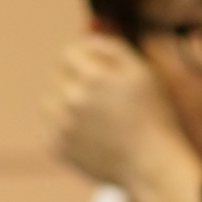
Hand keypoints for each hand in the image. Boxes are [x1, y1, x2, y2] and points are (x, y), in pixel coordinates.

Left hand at [46, 34, 198, 197]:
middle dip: (74, 79)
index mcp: (92, 77)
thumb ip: (112, 45)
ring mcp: (62, 127)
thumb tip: (86, 35)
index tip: (98, 69)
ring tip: (93, 113)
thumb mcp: (142, 71)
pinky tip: (89, 134)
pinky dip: (65, 127)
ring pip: (49, 101)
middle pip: (56, 76)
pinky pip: (51, 127)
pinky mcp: (58, 149)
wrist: (151, 166)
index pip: (69, 53)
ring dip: (64, 101)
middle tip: (99, 94)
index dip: (84, 58)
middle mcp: (72, 101)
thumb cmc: (152, 115)